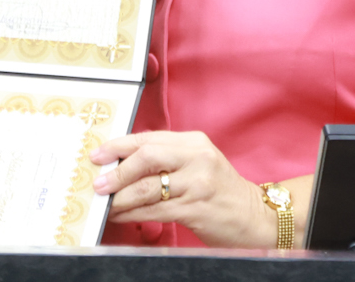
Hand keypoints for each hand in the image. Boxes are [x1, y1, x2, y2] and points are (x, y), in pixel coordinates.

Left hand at [89, 130, 294, 248]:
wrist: (257, 216)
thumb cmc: (220, 190)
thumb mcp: (198, 163)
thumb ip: (167, 157)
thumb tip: (120, 163)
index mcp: (194, 142)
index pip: (148, 138)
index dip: (118, 146)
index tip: (97, 155)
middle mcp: (197, 158)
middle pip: (146, 157)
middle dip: (117, 170)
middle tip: (98, 182)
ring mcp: (198, 184)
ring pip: (148, 187)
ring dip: (120, 197)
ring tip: (104, 202)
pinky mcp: (196, 209)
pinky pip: (155, 210)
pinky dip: (133, 214)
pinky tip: (120, 215)